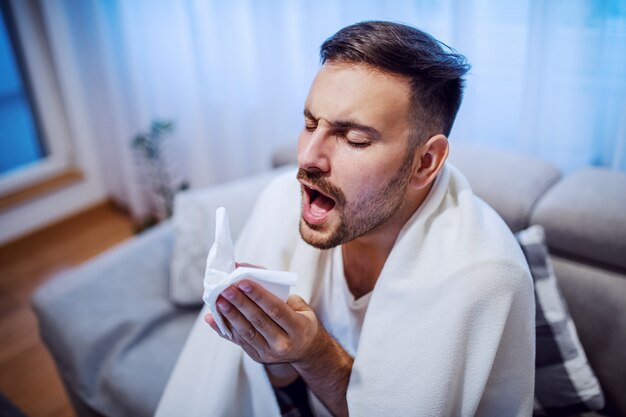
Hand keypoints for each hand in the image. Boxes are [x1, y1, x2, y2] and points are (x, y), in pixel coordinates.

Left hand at [205, 279, 328, 365]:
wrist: (307, 351)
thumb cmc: (302, 321)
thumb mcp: (300, 306)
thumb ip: (278, 292)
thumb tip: (251, 274)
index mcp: (299, 328)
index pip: (276, 310)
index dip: (258, 296)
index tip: (243, 282)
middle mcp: (284, 343)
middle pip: (259, 321)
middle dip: (240, 303)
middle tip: (226, 289)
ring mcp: (270, 353)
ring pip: (246, 333)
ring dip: (230, 315)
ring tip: (219, 301)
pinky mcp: (258, 357)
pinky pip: (239, 341)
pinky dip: (224, 329)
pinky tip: (213, 318)